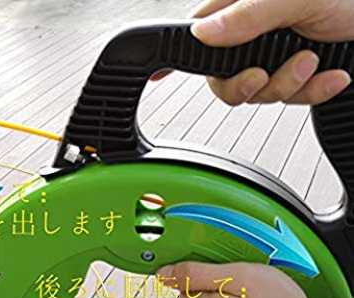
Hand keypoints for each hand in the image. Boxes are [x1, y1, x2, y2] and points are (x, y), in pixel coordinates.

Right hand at [153, 0, 352, 105]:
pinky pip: (292, 98)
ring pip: (260, 94)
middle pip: (225, 80)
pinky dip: (313, 91)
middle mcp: (256, 33)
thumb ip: (248, 14)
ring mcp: (277, 54)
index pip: (200, 36)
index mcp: (244, 8)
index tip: (157, 75)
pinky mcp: (298, 70)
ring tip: (312, 59)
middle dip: (250, 85)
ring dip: (290, 84)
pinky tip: (330, 73)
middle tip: (264, 73)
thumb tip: (204, 32)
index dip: (182, 57)